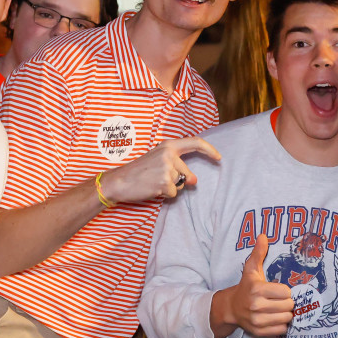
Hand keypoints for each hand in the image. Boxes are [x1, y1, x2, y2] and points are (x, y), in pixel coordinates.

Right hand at [100, 136, 220, 202]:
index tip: (219, 157)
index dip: (209, 149)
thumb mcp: (159, 162)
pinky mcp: (165, 182)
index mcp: (168, 146)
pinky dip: (165, 195)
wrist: (118, 181)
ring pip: (180, 184)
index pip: (195, 142)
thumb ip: (178, 167)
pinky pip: (174, 194)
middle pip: (187, 173)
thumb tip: (194, 181)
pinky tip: (151, 189)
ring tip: (152, 182)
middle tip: (158, 179)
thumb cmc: (138, 171)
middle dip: (179, 181)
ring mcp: (167, 168)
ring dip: (169, 187)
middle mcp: (169, 154)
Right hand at [213, 234, 293, 337]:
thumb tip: (263, 236)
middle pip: (289, 306)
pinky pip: (281, 330)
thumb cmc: (246, 287)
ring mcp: (257, 321)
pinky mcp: (259, 332)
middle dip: (287, 302)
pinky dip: (281, 325)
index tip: (278, 290)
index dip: (285, 290)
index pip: (286, 292)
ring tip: (278, 309)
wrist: (231, 308)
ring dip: (285, 314)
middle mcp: (256, 306)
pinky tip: (275, 318)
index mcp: (257, 289)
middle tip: (280, 300)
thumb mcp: (251, 269)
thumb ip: (258, 253)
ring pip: (287, 318)